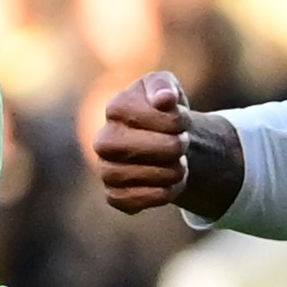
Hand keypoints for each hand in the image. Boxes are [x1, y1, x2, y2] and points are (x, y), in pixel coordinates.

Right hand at [91, 71, 242, 217]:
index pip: (139, 115)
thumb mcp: (168, 87)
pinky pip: (126, 201)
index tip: (183, 121)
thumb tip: (163, 99)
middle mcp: (103, 140)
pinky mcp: (114, 194)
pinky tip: (171, 184)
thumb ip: (163, 85)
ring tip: (180, 165)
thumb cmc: (166, 112)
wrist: (171, 141)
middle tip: (183, 144)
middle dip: (168, 147)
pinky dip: (156, 195)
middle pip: (127, 148)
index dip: (172, 120)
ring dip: (166, 173)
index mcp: (115, 109)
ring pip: (127, 176)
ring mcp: (106, 168)